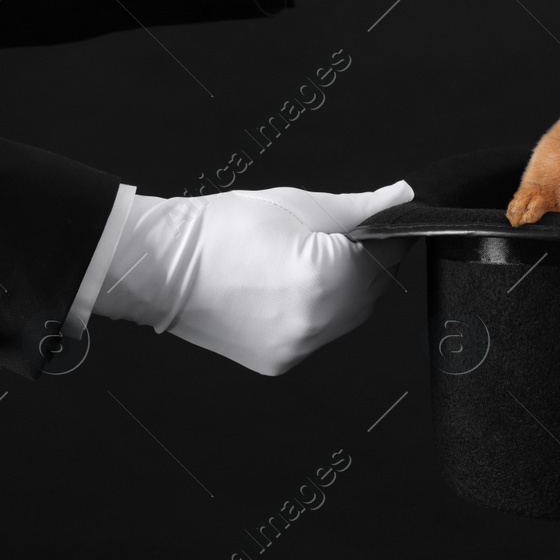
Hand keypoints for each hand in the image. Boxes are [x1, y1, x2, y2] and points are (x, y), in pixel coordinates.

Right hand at [95, 183, 412, 375]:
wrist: (158, 266)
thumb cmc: (218, 231)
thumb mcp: (297, 205)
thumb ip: (359, 207)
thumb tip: (400, 198)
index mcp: (325, 280)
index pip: (386, 255)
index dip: (391, 233)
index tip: (388, 219)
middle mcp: (316, 325)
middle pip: (373, 290)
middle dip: (371, 260)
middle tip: (351, 234)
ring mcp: (298, 349)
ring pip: (350, 316)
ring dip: (350, 288)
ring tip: (319, 257)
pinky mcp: (280, 361)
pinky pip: (321, 333)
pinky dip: (323, 310)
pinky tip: (300, 285)